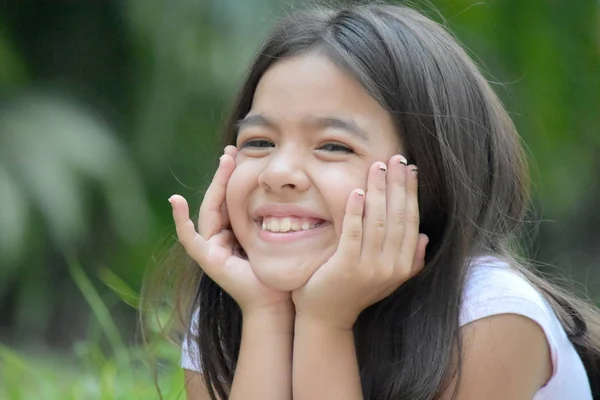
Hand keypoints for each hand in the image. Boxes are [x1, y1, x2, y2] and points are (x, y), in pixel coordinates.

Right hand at [170, 146, 292, 316]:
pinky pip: (190, 238)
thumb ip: (274, 217)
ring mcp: (211, 247)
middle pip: (219, 199)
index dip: (233, 176)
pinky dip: (181, 221)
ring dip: (215, 184)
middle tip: (232, 150)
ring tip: (224, 161)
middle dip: (224, 174)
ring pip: (209, 210)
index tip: (241, 153)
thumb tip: (290, 190)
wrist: (276, 301)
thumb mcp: (276, 237)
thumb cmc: (280, 272)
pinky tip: (176, 201)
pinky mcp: (206, 259)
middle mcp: (220, 237)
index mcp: (235, 231)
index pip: (231, 198)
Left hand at [292, 155, 427, 329]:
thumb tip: (425, 238)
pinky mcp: (346, 267)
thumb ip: (408, 261)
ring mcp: (369, 268)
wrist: (326, 316)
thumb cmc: (353, 292)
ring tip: (377, 167)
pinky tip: (356, 191)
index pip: (411, 221)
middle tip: (396, 158)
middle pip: (398, 216)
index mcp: (403, 266)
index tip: (410, 169)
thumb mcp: (387, 278)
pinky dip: (356, 211)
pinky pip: (354, 233)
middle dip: (398, 184)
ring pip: (378, 221)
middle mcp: (391, 267)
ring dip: (378, 191)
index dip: (411, 193)